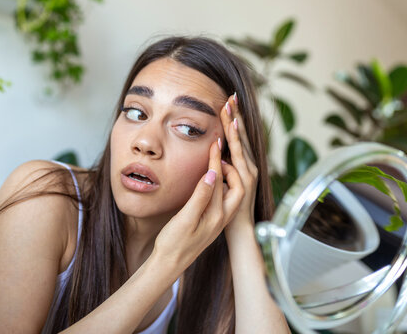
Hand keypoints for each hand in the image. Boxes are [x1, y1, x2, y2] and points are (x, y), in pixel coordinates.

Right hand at [153, 139, 243, 271]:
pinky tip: (212, 177)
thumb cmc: (174, 243)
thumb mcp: (186, 219)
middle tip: (223, 149)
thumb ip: (201, 196)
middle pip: (237, 184)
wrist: (169, 264)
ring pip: (231, 190)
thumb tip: (213, 173)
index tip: (214, 142)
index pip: (221, 180)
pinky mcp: (213, 220)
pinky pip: (224, 196)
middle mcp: (223, 216)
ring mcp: (219, 218)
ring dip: (228, 172)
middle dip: (233, 163)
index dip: (218, 159)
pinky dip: (221, 181)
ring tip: (221, 156)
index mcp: (218, 214)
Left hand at [220, 93, 258, 234]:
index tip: (228, 100)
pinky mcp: (245, 189)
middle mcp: (249, 168)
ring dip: (237, 134)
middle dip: (237, 118)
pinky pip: (237, 172)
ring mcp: (249, 178)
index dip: (233, 118)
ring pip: (242, 151)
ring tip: (232, 116)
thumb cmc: (227, 204)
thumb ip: (221, 166)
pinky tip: (225, 149)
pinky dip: (232, 160)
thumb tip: (215, 151)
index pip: (237, 137)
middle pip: (242, 138)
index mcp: (242, 164)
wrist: (239, 230)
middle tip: (231, 98)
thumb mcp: (223, 180)